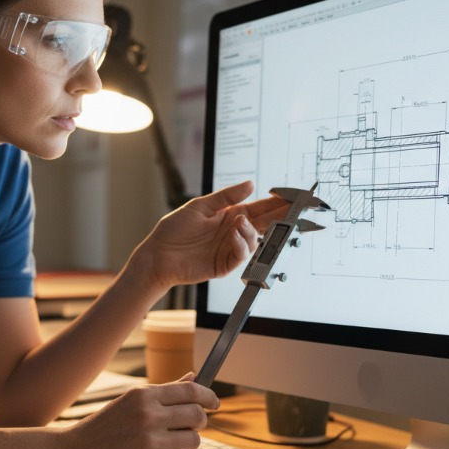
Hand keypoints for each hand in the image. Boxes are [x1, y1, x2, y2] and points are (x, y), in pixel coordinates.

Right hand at [58, 375, 219, 448]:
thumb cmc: (103, 428)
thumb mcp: (129, 402)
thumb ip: (164, 391)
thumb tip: (194, 377)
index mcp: (143, 396)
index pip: (190, 391)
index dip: (208, 396)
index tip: (215, 402)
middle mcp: (148, 417)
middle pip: (197, 416)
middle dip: (198, 422)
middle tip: (188, 427)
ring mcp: (149, 444)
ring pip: (193, 441)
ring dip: (185, 444)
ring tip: (165, 444)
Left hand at [132, 181, 289, 289]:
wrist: (158, 255)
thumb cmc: (174, 229)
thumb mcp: (200, 206)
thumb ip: (226, 196)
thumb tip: (250, 184)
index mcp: (229, 215)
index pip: (257, 208)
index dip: (273, 203)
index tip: (287, 197)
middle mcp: (232, 232)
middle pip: (262, 224)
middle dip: (277, 217)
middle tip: (289, 210)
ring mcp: (229, 249)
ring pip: (253, 240)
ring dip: (251, 230)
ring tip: (240, 221)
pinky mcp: (224, 264)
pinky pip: (240, 255)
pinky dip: (241, 244)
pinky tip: (234, 235)